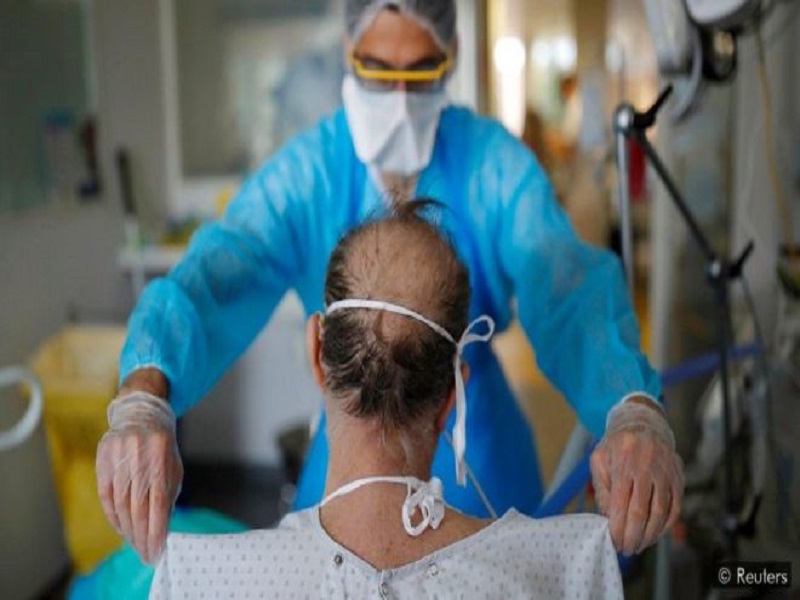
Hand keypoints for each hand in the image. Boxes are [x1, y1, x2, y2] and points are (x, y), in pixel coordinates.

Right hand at [96, 390, 182, 563]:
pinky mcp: (103, 458)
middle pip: (137, 507)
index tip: (156, 551)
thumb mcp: (173, 466)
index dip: (156, 531)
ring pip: (120, 503)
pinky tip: (121, 528)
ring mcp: (118, 456)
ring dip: (127, 529)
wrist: (141, 413)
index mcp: (161, 456)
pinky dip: (112, 516)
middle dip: (141, 535)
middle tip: (144, 554)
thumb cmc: (162, 446)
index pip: (157, 503)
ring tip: (135, 544)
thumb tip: (162, 529)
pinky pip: (105, 495)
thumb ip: (168, 494)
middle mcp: (138, 456)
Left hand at [590, 398, 683, 555]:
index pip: (621, 503)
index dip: (618, 527)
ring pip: (661, 512)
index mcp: (623, 459)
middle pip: (642, 511)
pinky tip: (655, 534)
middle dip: (633, 536)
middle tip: (626, 549)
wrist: (642, 423)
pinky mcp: (678, 476)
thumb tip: (609, 519)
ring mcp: (665, 470)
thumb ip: (602, 489)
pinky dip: (666, 525)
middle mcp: (647, 464)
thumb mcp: (599, 460)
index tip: (614, 542)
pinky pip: (675, 507)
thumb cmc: (616, 445)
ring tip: (639, 545)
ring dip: (650, 534)